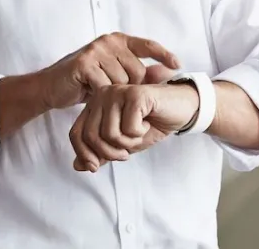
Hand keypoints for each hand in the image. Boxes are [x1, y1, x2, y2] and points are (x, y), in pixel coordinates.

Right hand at [35, 32, 180, 110]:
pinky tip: (89, 92)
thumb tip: (168, 73)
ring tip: (98, 90)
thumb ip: (139, 74)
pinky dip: (100, 95)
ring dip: (113, 93)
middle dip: (129, 88)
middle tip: (111, 90)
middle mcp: (109, 41)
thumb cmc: (86, 82)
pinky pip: (106, 86)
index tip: (178, 65)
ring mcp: (96, 50)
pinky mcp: (85, 63)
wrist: (52, 87)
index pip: (148, 45)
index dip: (164, 55)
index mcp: (119, 40)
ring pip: (122, 81)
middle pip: (138, 71)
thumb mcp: (115, 76)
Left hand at [69, 82, 199, 171]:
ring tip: (140, 132)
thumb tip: (77, 166)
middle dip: (110, 152)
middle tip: (127, 151)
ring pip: (109, 133)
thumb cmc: (153, 123)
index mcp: (96, 104)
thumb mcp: (124, 144)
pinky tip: (148, 122)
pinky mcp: (135, 94)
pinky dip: (140, 133)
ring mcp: (118, 91)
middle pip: (91, 135)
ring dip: (128, 142)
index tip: (96, 167)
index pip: (76, 133)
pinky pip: (129, 128)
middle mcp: (103, 94)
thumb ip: (101, 152)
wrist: (182, 110)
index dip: (84, 154)